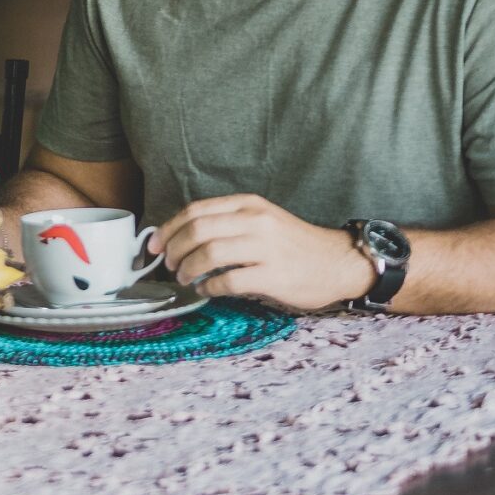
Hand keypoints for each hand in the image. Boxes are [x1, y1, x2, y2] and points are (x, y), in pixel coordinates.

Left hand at [154, 195, 374, 312]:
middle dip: (174, 249)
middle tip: (168, 264)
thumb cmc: (294, 245)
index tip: (155, 244)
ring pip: (209, 254)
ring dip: (188, 268)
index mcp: (249, 205)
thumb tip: (181, 236)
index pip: (196, 211)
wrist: (339, 262)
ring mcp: (266, 248)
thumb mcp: (262, 220)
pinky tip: (206, 290)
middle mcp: (256, 221)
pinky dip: (209, 287)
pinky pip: (229, 281)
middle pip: (197, 231)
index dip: (169, 228)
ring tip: (185, 278)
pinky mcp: (274, 275)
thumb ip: (228, 222)